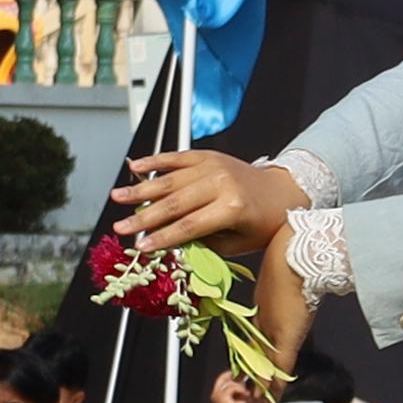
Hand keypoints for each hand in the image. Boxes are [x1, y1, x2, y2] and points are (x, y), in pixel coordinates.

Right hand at [111, 147, 299, 257]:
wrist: (284, 191)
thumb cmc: (263, 224)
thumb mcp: (237, 244)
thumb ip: (204, 243)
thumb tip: (170, 245)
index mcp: (233, 207)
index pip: (190, 226)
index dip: (163, 237)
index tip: (140, 246)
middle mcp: (222, 182)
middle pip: (176, 202)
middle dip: (145, 217)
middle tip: (121, 228)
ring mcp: (215, 166)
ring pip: (172, 178)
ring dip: (142, 189)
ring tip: (118, 197)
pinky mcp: (210, 155)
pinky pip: (179, 157)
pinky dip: (156, 161)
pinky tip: (135, 167)